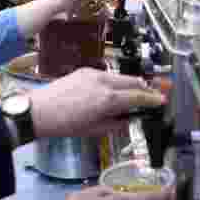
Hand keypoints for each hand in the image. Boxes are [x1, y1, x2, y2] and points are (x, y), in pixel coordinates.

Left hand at [30, 69, 165, 138]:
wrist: (38, 111)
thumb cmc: (64, 125)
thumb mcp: (94, 130)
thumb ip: (116, 124)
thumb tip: (129, 121)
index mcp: (108, 99)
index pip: (138, 96)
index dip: (152, 99)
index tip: (162, 101)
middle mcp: (104, 82)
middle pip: (133, 81)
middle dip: (144, 88)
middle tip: (151, 96)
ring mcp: (94, 73)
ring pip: (121, 76)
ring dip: (130, 84)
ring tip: (132, 94)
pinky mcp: (85, 70)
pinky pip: (107, 74)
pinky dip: (114, 81)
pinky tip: (112, 91)